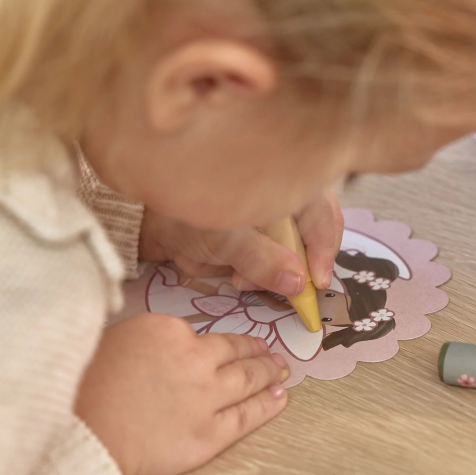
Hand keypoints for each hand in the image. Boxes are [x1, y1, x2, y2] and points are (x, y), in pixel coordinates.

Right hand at [75, 313, 289, 474]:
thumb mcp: (116, 339)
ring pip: (249, 379)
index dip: (218, 341)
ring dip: (269, 372)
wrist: (83, 433)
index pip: (204, 333)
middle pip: (236, 352)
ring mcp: (207, 397)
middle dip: (257, 351)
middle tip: (270, 352)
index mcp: (169, 330)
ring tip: (281, 370)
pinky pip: (248, 416)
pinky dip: (267, 405)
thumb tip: (167, 345)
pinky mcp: (210, 434)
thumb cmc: (85, 387)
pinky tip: (279, 398)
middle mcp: (196, 359)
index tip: (229, 343)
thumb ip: (151, 338)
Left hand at [139, 190, 343, 296]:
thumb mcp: (225, 239)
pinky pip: (279, 266)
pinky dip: (264, 277)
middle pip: (316, 238)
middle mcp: (288, 199)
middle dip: (300, 267)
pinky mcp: (264, 243)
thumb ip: (262, 260)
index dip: (323, 251)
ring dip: (278, 274)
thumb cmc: (187, 216)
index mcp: (284, 182)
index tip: (316, 284)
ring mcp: (277, 222)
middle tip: (285, 291)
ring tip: (243, 279)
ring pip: (298, 256)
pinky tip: (239, 277)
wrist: (152, 226)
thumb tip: (299, 283)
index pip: (323, 217)